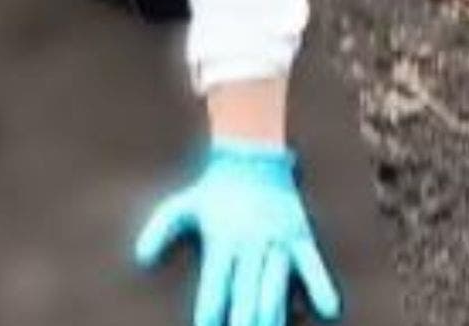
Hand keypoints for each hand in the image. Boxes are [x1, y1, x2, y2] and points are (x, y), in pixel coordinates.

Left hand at [135, 141, 342, 325]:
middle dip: (242, 320)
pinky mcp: (301, 237)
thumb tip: (140, 260)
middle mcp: (251, 243)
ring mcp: (278, 242)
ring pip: (276, 286)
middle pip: (246, 292)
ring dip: (273, 314)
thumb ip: (159, 231)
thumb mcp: (180, 206)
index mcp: (221, 239)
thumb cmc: (211, 190)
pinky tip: (329, 312)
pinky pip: (315, 266)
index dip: (210, 309)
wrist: (251, 159)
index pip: (215, 283)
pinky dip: (322, 287)